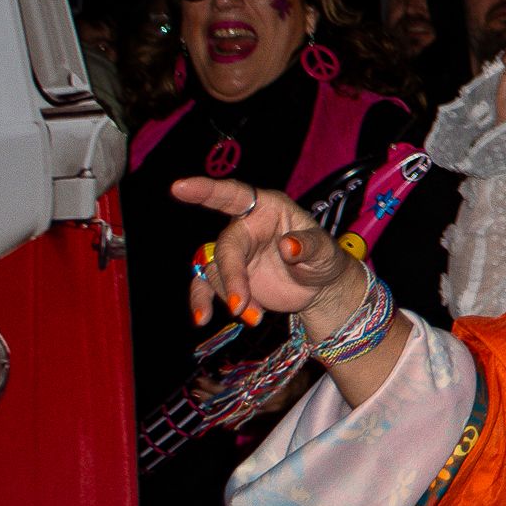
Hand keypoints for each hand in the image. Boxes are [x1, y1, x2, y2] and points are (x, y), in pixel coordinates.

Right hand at [173, 176, 357, 329]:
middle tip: (239, 305)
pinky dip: (202, 301)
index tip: (180, 187)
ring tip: (254, 317)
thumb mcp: (326, 251)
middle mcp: (245, 227)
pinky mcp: (228, 276)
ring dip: (228, 295)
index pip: (234, 194)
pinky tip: (202, 318)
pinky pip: (204, 285)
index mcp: (268, 208)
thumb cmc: (323, 258)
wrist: (318, 287)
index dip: (206, 190)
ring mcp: (235, 253)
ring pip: (214, 270)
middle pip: (225, 246)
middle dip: (231, 276)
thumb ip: (310, 245)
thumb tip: (288, 245)